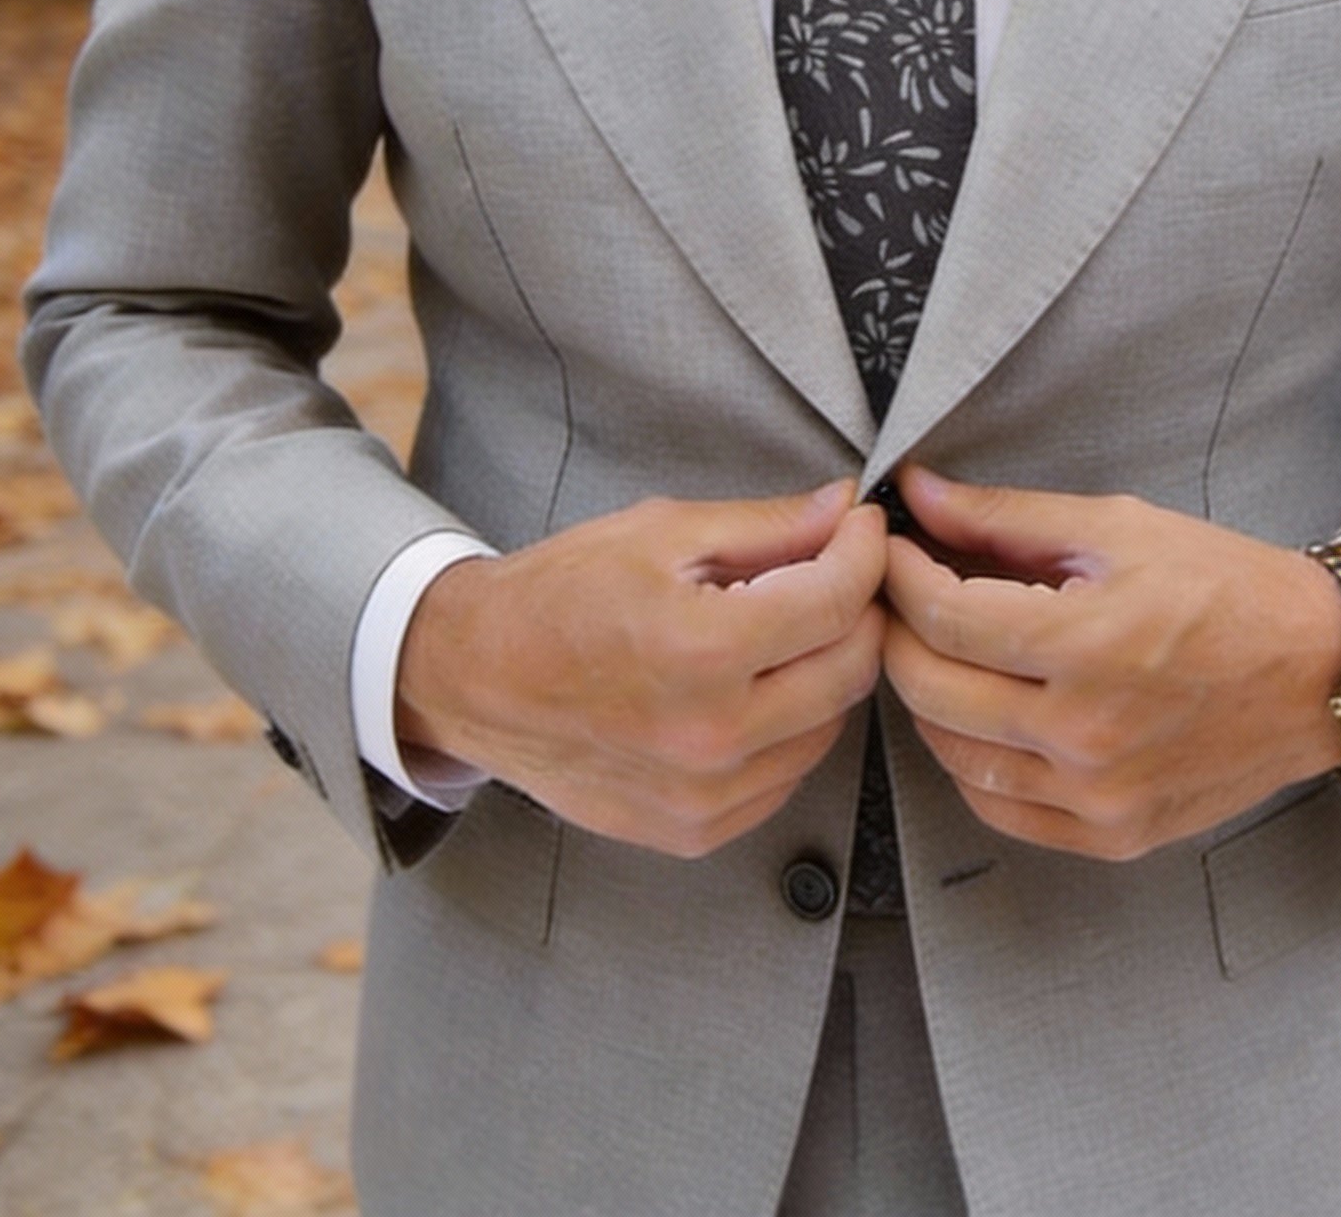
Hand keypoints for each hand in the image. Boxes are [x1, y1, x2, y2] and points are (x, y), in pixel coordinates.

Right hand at [396, 482, 886, 857]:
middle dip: (858, 609)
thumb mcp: (662, 532)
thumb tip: (843, 509)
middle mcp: (711, 736)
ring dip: (826, 669)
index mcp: (702, 650)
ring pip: (829, 726)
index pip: (837, 601)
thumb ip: (767, 526)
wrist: (476, 677)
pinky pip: (786, 775)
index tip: (861, 528)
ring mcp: (704, 796)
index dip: (864, 553)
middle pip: (850, 668)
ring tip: (784, 628)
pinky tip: (753, 687)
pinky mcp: (695, 830)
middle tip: (835, 571)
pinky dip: (790, 726)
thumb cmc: (560, 595)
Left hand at [882, 468, 1340, 860]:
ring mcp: (1099, 796)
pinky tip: (983, 716)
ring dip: (929, 698)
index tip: (891, 548)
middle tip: (900, 596)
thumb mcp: (1119, 527)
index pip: (942, 615)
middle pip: (931, 689)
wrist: (1323, 671)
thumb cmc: (1227, 588)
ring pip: (953, 756)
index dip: (899, 574)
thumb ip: (1006, 517)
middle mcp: (1087, 733)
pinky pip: (1000, 809)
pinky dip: (972, 762)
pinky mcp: (1114, 835)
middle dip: (897, 632)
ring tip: (941, 650)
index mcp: (1087, 644)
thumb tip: (919, 494)